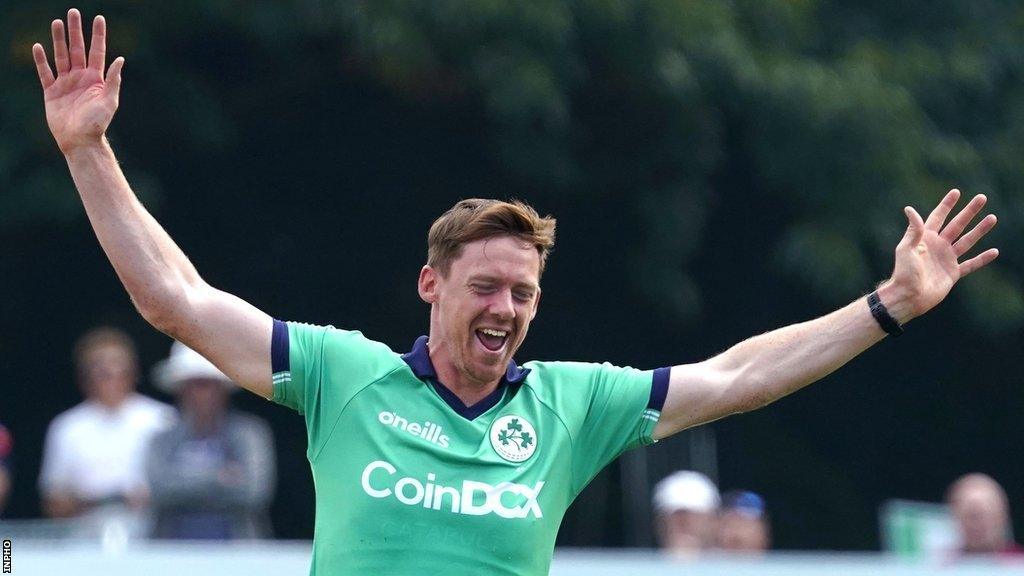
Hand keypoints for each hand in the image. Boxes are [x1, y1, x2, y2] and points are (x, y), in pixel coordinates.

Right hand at [32, 9, 123, 153]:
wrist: (79, 140)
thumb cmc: (97, 123)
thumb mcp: (109, 101)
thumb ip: (113, 80)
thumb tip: (120, 59)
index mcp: (96, 79)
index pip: (97, 52)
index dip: (98, 35)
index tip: (98, 18)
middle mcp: (81, 78)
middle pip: (77, 49)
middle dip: (75, 31)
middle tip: (73, 12)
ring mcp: (66, 83)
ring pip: (61, 56)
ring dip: (58, 39)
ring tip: (57, 22)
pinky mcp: (51, 92)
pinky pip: (45, 73)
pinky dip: (41, 60)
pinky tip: (38, 46)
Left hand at [885, 189, 998, 322]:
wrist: (908, 297)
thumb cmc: (904, 273)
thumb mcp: (906, 249)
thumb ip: (913, 230)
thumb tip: (910, 209)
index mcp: (925, 238)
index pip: (938, 217)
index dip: (947, 205)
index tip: (956, 192)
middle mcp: (937, 246)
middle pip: (957, 225)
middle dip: (969, 211)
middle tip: (982, 198)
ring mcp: (946, 259)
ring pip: (967, 241)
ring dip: (980, 230)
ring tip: (993, 218)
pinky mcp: (953, 273)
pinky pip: (971, 264)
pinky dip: (982, 259)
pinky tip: (994, 251)